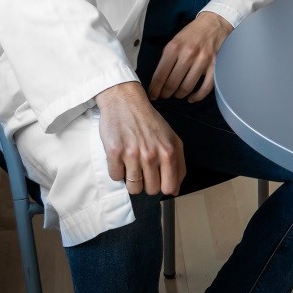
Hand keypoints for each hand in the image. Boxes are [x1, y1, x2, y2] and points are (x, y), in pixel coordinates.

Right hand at [97, 81, 185, 195]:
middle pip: (150, 190)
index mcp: (169, 152)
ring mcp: (133, 154)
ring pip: (133, 187)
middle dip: (147, 184)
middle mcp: (152, 154)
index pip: (170, 187)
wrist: (126, 102)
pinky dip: (117, 172)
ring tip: (131, 165)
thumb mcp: (171, 139)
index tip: (159, 180)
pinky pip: (116, 177)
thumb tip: (175, 191)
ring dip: (131, 180)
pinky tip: (121, 159)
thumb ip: (178, 164)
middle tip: (143, 171)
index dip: (164, 187)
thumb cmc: (149, 121)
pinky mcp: (114, 153)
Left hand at [147, 11, 233, 101]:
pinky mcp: (214, 65)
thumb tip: (158, 78)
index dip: (154, 89)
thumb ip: (166, 58)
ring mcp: (203, 61)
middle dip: (165, 93)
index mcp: (174, 48)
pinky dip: (198, 96)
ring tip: (176, 94)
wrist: (213, 24)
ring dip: (179, 94)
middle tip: (164, 95)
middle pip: (172, 83)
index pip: (160, 75)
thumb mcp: (173, 41)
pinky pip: (206, 87)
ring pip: (187, 87)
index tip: (152, 95)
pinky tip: (192, 98)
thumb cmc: (191, 34)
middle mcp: (188, 55)